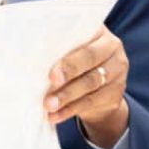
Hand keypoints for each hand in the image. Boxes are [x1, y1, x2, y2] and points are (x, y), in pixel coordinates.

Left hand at [44, 25, 128, 148]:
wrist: (99, 90)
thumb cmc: (75, 62)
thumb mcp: (70, 50)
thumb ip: (59, 50)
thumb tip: (30, 60)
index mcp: (99, 32)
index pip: (85, 38)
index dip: (68, 55)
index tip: (52, 71)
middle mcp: (113, 48)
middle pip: (90, 59)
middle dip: (69, 72)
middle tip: (50, 82)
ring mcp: (117, 71)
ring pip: (91, 83)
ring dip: (67, 95)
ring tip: (49, 104)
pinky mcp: (115, 93)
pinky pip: (91, 102)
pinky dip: (70, 110)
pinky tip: (55, 116)